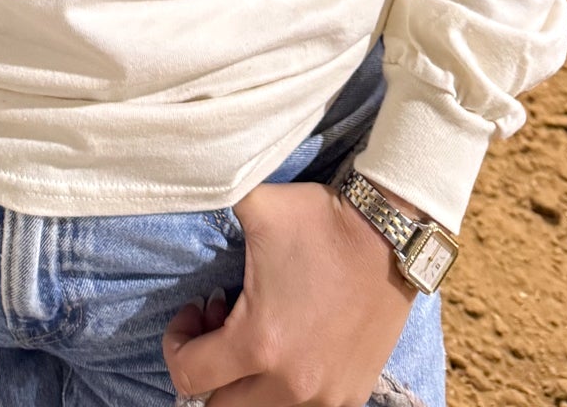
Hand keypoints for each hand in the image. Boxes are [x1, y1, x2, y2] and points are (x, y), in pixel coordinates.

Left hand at [162, 181, 415, 405]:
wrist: (389, 236)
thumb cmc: (319, 222)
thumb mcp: (255, 204)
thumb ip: (211, 194)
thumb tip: (185, 181)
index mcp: (259, 343)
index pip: (188, 377)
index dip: (177, 343)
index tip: (195, 310)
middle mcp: (291, 384)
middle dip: (209, 370)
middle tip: (221, 325)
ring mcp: (325, 396)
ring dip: (246, 382)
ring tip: (256, 333)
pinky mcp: (351, 394)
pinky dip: (283, 388)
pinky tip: (290, 344)